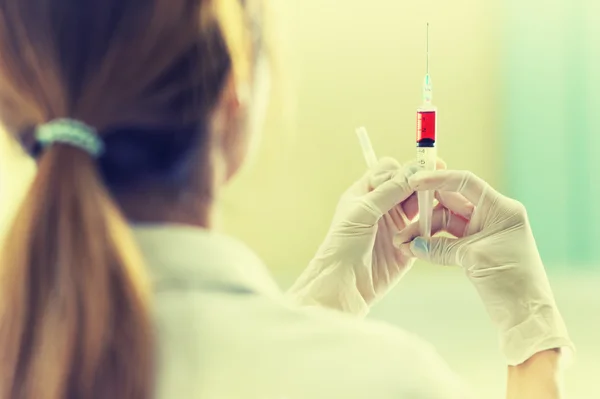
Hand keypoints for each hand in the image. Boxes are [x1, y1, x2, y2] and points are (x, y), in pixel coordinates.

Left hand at [287, 157, 447, 315]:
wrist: (344, 285)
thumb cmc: (342, 246)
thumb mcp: (363, 212)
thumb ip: (388, 190)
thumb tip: (413, 170)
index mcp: (366, 192)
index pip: (390, 170)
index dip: (406, 169)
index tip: (424, 169)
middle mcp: (382, 205)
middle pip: (409, 185)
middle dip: (422, 184)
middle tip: (436, 185)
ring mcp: (396, 224)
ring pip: (420, 205)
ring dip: (427, 204)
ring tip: (434, 207)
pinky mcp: (408, 243)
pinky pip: (425, 228)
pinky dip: (430, 225)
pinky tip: (429, 227)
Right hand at [394, 169, 573, 365]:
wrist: (526, 316)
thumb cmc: (512, 282)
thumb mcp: (473, 259)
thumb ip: (440, 248)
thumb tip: (412, 245)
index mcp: (500, 208)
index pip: (465, 183)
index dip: (438, 179)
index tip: (414, 181)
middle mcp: (492, 215)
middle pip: (451, 202)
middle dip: (424, 210)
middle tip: (402, 219)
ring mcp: (483, 232)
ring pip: (446, 222)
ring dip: (424, 231)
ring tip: (403, 243)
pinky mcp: (475, 249)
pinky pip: (447, 240)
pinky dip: (431, 244)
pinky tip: (414, 250)